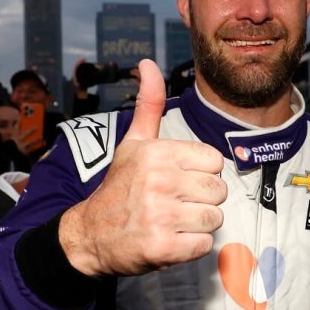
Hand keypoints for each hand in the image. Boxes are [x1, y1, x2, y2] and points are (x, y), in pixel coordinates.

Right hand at [59, 59, 226, 276]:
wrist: (90, 235)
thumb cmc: (119, 187)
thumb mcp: (133, 142)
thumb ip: (149, 103)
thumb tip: (148, 62)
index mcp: (157, 153)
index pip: (215, 161)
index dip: (200, 173)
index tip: (177, 180)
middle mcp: (159, 181)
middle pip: (218, 191)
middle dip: (201, 200)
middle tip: (174, 203)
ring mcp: (161, 215)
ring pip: (214, 218)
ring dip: (197, 224)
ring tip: (172, 221)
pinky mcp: (163, 247)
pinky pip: (204, 244)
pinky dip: (190, 247)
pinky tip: (170, 239)